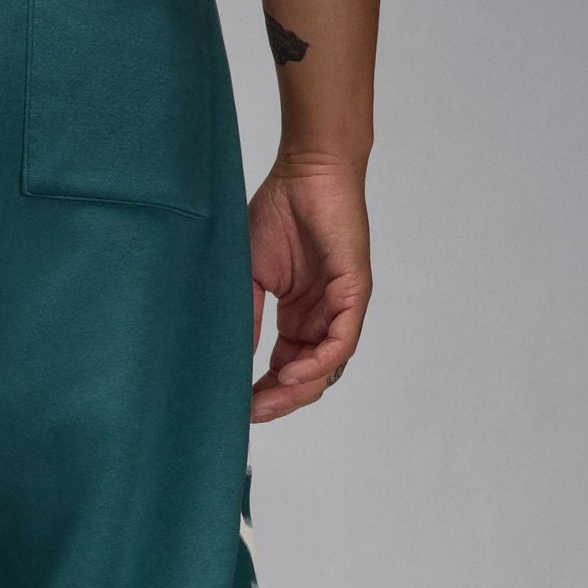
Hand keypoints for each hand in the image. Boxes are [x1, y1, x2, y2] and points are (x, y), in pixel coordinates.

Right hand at [247, 157, 371, 422]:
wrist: (305, 172)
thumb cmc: (276, 214)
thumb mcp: (249, 278)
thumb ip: (248, 319)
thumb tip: (232, 361)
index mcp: (298, 317)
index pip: (285, 370)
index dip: (263, 393)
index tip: (236, 409)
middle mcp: (322, 318)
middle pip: (309, 378)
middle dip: (279, 402)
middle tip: (250, 415)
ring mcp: (341, 306)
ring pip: (328, 367)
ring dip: (299, 391)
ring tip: (266, 402)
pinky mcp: (354, 291)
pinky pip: (343, 340)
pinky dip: (320, 362)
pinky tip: (292, 374)